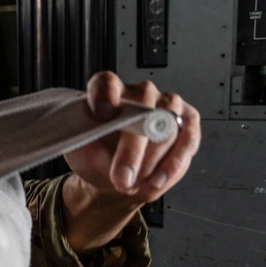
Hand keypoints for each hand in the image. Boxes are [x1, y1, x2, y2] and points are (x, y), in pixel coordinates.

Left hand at [61, 71, 200, 252]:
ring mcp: (166, 105)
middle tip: (121, 177)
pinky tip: (155, 181)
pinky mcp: (187, 122)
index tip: (102, 113)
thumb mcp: (78, 150)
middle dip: (132, 148)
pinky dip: (172, 165)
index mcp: (108, 92)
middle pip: (142, 106)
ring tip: (134, 184)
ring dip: (151, 161)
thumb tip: (80, 133)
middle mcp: (140, 93)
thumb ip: (79, 137)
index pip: (106, 82)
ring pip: (167, 126)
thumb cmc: (96, 157)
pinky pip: (187, 140)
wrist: (117, 177)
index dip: (104, 94)